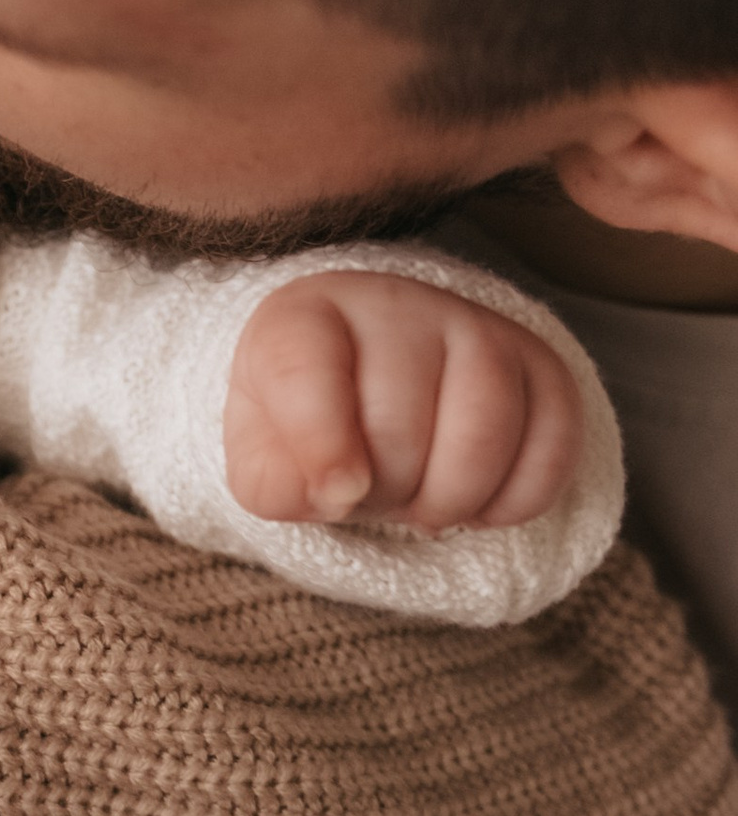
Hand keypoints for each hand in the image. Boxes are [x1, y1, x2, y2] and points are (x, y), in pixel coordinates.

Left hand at [226, 271, 581, 530]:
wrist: (361, 387)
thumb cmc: (301, 427)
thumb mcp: (261, 458)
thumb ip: (273, 485)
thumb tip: (336, 494)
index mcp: (301, 320)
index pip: (307, 373)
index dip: (322, 447)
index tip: (337, 496)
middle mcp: (393, 306)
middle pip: (401, 421)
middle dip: (386, 490)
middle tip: (374, 498)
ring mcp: (474, 325)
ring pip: (486, 428)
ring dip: (452, 499)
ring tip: (423, 508)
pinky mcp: (539, 361)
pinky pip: (554, 440)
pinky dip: (517, 500)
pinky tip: (479, 509)